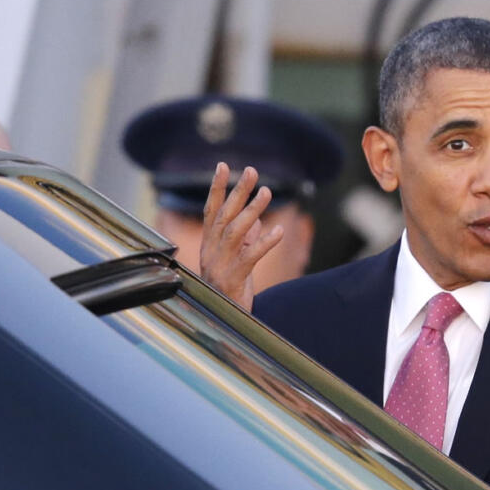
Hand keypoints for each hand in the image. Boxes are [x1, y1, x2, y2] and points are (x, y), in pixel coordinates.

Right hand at [199, 162, 281, 309]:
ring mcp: (220, 265)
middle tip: (251, 170)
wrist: (223, 324)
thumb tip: (255, 221)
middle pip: (223, 216)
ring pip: (234, 232)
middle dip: (237, 191)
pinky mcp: (233, 279)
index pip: (212, 211)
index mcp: (210, 246)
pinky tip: (279, 231)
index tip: (223, 166)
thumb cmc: (231, 292)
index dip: (216, 188)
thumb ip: (245, 241)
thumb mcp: (238, 262)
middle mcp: (211, 252)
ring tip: (267, 192)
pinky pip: (250, 257)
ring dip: (251, 210)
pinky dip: (264, 242)